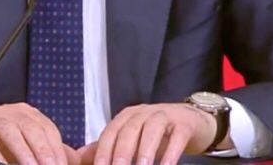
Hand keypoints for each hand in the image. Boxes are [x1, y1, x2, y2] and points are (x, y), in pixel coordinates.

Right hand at [0, 102, 78, 164]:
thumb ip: (46, 150)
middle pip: (32, 128)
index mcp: (27, 114)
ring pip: (11, 131)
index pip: (48, 130)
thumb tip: (72, 161)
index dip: (57, 150)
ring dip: (23, 153)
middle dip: (44, 151)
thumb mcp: (23, 143)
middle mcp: (10, 112)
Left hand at [79, 103, 216, 164]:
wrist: (192, 120)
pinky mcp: (184, 124)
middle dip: (121, 152)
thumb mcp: (133, 138)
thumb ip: (109, 148)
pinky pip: (177, 137)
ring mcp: (165, 116)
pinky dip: (171, 152)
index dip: (103, 150)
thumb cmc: (157, 133)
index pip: (111, 132)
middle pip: (129, 130)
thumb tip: (80, 159)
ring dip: (145, 151)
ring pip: (152, 130)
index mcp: (127, 117)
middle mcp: (144, 113)